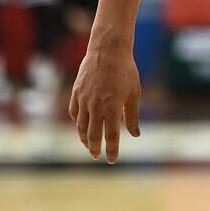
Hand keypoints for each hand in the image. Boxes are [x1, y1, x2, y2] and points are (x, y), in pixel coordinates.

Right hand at [69, 34, 140, 164]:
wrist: (108, 50)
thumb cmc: (125, 71)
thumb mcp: (134, 93)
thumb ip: (132, 116)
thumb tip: (135, 135)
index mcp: (112, 108)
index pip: (110, 136)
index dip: (111, 150)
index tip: (111, 160)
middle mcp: (95, 106)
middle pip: (92, 135)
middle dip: (95, 148)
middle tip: (97, 156)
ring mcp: (83, 100)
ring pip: (80, 126)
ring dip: (84, 138)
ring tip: (89, 145)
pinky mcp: (76, 92)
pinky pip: (73, 113)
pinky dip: (77, 122)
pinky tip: (81, 126)